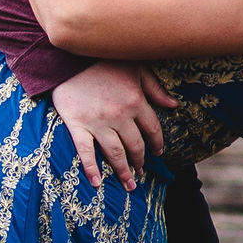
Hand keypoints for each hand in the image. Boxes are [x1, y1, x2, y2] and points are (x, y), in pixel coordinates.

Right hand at [48, 61, 172, 189]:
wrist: (68, 58)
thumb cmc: (103, 60)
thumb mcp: (136, 69)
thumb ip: (155, 89)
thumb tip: (174, 105)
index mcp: (136, 101)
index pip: (152, 129)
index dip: (157, 143)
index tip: (158, 152)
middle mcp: (120, 115)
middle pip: (135, 145)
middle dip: (140, 161)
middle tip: (141, 172)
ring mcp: (98, 122)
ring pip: (115, 153)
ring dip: (124, 171)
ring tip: (129, 184)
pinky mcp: (77, 125)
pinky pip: (85, 151)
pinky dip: (91, 169)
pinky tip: (97, 182)